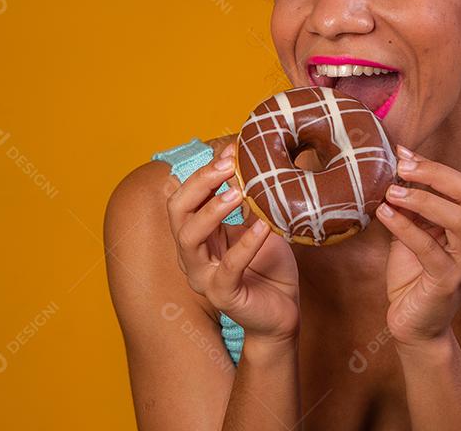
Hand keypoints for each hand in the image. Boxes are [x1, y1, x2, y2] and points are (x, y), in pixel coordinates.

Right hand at [166, 142, 300, 342]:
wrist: (283, 310)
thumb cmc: (269, 266)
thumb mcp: (259, 223)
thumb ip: (251, 199)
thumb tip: (254, 158)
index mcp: (198, 235)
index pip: (184, 197)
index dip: (203, 172)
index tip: (229, 151)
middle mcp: (192, 255)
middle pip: (177, 212)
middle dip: (200, 183)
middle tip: (228, 165)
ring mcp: (204, 277)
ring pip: (189, 238)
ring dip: (212, 210)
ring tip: (239, 192)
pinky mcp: (223, 296)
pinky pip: (228, 267)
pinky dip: (245, 244)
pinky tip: (263, 226)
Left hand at [374, 144, 460, 346]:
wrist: (414, 325)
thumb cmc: (415, 276)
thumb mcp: (416, 232)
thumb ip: (414, 204)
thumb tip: (401, 164)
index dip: (438, 167)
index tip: (405, 154)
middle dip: (435, 175)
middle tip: (401, 167)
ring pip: (456, 219)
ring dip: (421, 199)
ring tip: (390, 191)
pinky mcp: (449, 283)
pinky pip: (428, 247)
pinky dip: (404, 226)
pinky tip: (384, 213)